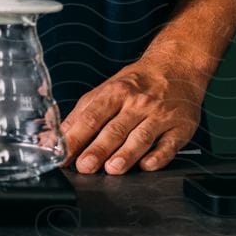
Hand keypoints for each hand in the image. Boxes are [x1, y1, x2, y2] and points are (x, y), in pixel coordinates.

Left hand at [60, 47, 210, 174]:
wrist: (177, 67)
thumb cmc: (137, 83)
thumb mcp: (106, 90)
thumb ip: (81, 114)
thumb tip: (55, 137)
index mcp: (116, 92)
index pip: (92, 116)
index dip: (76, 137)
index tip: (64, 155)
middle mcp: (138, 103)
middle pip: (115, 128)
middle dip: (99, 149)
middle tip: (85, 166)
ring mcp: (160, 115)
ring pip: (141, 137)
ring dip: (127, 154)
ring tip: (113, 168)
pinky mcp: (180, 127)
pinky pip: (170, 144)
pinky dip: (159, 156)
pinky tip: (148, 165)